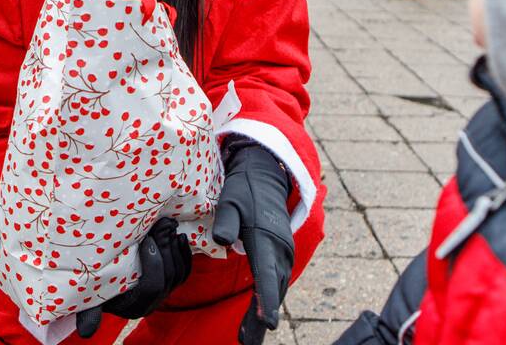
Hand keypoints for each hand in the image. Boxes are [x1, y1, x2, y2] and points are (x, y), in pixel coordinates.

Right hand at [75, 217, 192, 337]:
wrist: (103, 284)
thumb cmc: (94, 290)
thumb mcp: (88, 301)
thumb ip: (89, 314)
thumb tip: (85, 333)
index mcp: (134, 306)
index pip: (153, 287)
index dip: (153, 263)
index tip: (146, 239)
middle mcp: (152, 303)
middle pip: (167, 276)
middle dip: (165, 248)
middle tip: (161, 225)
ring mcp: (164, 294)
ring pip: (178, 272)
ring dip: (174, 248)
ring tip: (168, 227)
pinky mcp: (171, 284)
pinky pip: (184, 271)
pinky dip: (184, 253)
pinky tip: (181, 237)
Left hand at [212, 139, 293, 344]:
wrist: (266, 177)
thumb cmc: (243, 190)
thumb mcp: (230, 199)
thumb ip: (226, 220)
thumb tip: (221, 241)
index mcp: (266, 236)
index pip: (267, 273)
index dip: (267, 299)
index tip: (268, 322)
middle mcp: (280, 248)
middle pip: (273, 289)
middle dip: (261, 318)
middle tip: (247, 342)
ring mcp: (284, 253)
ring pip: (276, 289)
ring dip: (264, 314)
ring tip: (248, 340)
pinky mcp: (282, 255)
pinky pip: (276, 282)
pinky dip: (268, 302)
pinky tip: (256, 321)